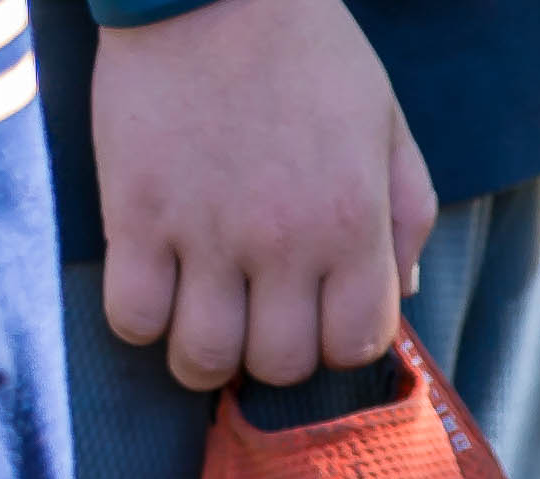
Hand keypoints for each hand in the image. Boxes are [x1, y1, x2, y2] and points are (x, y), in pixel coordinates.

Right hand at [94, 0, 434, 390]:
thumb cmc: (307, 50)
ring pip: (205, 356)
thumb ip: (407, 213)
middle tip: (256, 317)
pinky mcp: (136, 213)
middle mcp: (285, 241)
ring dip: (205, 354)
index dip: (336, 342)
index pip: (354, 345)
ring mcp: (206, 232)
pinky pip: (132, 317)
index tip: (316, 315)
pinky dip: (141, 323)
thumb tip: (403, 293)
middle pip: (279, 365)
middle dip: (272, 355)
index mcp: (353, 223)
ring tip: (202, 320)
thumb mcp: (386, 125)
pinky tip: (154, 292)